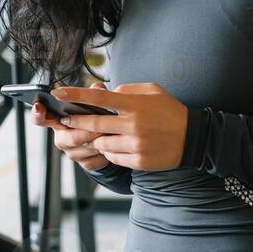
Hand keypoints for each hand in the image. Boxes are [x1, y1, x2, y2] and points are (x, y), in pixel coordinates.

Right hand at [31, 81, 114, 172]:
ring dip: (97, 143)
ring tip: (110, 134)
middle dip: (85, 132)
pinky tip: (111, 147)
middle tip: (100, 126)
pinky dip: (104, 154)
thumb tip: (97, 88)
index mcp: (58, 120)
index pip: (40, 118)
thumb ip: (95, 92)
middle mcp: (61, 137)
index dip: (37, 113)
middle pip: (67, 138)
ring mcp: (72, 152)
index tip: (39, 106)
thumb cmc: (97, 115)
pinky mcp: (85, 163)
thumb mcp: (96, 100)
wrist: (111, 137)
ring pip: (82, 150)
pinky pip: (93, 161)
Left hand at [54, 82, 188, 171]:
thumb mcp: (153, 91)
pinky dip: (110, 152)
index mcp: (135, 105)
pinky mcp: (138, 161)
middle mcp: (133, 125)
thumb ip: (128, 90)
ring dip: (96, 139)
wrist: (193, 138)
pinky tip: (116, 146)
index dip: (76, 95)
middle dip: (76, 121)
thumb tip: (107, 93)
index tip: (58, 93)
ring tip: (99, 134)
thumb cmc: (170, 111)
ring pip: (101, 143)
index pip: (99, 97)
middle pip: (94, 123)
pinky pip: (113, 158)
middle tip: (66, 120)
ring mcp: (135, 145)